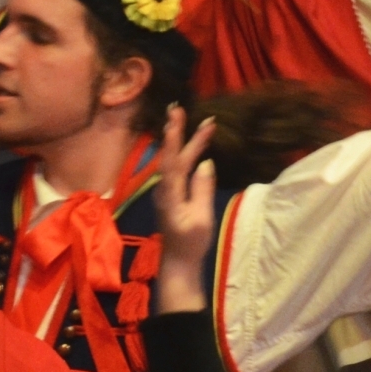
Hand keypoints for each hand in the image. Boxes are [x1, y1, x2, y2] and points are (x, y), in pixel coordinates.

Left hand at [153, 106, 217, 315]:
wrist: (178, 263)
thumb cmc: (191, 243)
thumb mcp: (201, 218)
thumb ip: (202, 189)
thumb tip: (206, 164)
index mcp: (171, 193)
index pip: (174, 159)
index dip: (177, 136)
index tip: (179, 115)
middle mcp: (164, 188)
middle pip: (173, 156)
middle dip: (180, 132)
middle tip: (182, 108)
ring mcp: (167, 192)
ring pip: (174, 160)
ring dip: (182, 140)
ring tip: (189, 121)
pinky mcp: (172, 195)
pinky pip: (177, 168)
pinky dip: (183, 153)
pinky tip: (191, 147)